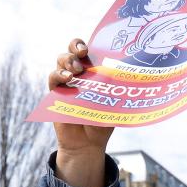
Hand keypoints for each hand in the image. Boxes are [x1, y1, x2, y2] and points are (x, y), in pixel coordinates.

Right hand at [48, 38, 113, 186]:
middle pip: (72, 50)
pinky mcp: (55, 93)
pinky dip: (58, 75)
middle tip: (83, 54)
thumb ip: (118, 92)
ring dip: (68, 61)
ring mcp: (65, 82)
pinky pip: (53, 78)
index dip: (87, 43)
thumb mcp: (113, 105)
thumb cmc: (103, 122)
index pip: (88, 50)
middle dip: (76, 47)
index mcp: (94, 72)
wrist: (88, 143)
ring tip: (77, 71)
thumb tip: (134, 81)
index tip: (91, 46)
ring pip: (61, 60)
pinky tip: (67, 79)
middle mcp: (78, 73)